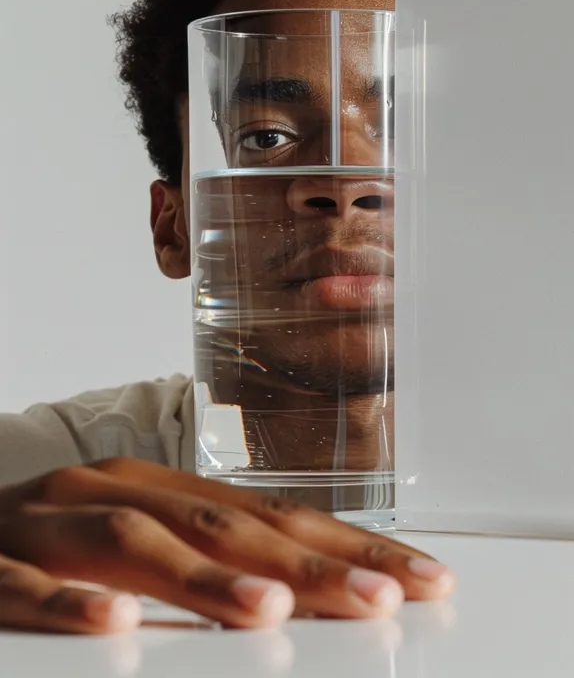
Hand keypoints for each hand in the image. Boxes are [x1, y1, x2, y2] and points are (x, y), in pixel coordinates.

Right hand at [0, 458, 454, 633]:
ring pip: (133, 542)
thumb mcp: (133, 546)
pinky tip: (117, 624)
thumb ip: (204, 564)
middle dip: (306, 563)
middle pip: (220, 522)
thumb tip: (300, 600)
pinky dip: (73, 603)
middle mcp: (109, 492)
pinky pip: (29, 584)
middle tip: (382, 596)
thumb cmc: (45, 546)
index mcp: (155, 490)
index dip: (348, 544)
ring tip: (270, 610)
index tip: (422, 577)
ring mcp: (46, 524)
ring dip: (205, 576)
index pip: (269, 514)